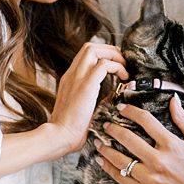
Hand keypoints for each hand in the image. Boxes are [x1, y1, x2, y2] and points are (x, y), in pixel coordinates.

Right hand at [44, 42, 127, 156]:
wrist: (59, 136)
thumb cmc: (70, 130)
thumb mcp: (84, 109)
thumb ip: (96, 99)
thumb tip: (115, 94)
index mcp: (70, 80)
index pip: (85, 56)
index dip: (103, 55)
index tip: (116, 65)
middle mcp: (72, 74)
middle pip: (89, 47)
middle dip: (110, 50)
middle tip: (123, 62)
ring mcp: (77, 78)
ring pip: (94, 49)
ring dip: (113, 55)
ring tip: (124, 68)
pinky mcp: (86, 85)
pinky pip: (104, 65)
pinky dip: (117, 67)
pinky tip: (123, 78)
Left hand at [96, 95, 183, 183]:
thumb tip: (173, 100)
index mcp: (171, 145)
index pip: (146, 121)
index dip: (131, 112)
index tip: (121, 108)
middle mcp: (158, 160)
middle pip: (128, 139)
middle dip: (113, 129)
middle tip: (106, 125)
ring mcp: (150, 178)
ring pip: (120, 160)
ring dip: (106, 149)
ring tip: (98, 142)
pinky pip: (121, 178)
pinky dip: (109, 169)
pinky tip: (102, 161)